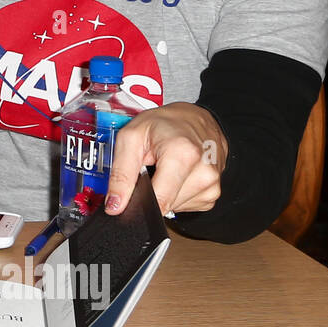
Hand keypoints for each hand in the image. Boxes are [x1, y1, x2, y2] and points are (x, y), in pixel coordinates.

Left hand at [105, 102, 226, 216]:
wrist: (196, 118)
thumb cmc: (165, 122)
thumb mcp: (131, 137)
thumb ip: (121, 173)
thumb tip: (115, 205)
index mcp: (184, 155)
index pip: (158, 201)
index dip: (138, 202)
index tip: (131, 194)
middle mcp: (203, 172)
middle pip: (164, 206)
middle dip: (150, 192)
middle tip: (149, 169)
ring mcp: (212, 185)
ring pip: (173, 208)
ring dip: (162, 192)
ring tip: (163, 168)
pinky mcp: (212, 193)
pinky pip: (185, 205)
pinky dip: (174, 194)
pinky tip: (175, 176)